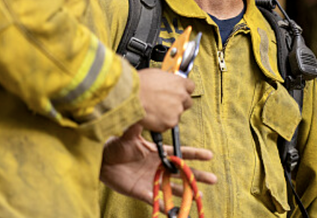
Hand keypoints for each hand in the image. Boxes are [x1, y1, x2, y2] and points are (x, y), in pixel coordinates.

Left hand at [101, 124, 216, 203]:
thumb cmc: (115, 146)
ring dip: (187, 191)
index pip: (181, 153)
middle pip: (183, 172)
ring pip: (174, 187)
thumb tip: (144, 109)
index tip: (210, 155)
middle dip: (198, 175)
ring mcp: (153, 180)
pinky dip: (167, 207)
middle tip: (214, 179)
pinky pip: (158, 201)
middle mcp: (159, 167)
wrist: (102, 162)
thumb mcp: (127, 134)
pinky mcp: (144, 192)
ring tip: (201, 195)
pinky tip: (178, 210)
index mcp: (158, 153)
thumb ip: (138, 125)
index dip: (195, 154)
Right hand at [137, 68, 194, 131]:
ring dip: (169, 113)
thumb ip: (167, 81)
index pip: (191, 87)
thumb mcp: (157, 74)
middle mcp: (181, 96)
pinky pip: (168, 124)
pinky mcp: (169, 123)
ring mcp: (176, 111)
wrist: (130, 96)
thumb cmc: (139, 83)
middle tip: (166, 103)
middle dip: (178, 103)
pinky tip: (152, 116)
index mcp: (179, 83)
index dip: (183, 90)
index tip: (178, 92)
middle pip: (187, 102)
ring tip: (155, 109)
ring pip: (177, 114)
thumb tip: (167, 83)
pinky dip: (161, 122)